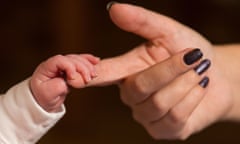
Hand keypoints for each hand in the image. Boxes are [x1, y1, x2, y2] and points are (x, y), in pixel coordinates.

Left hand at [30, 54, 98, 111]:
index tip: (73, 78)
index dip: (69, 67)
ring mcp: (63, 64)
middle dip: (82, 68)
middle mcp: (55, 63)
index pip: (60, 60)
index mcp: (47, 67)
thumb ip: (58, 85)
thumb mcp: (48, 94)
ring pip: (78, 59)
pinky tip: (97, 61)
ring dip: (88, 65)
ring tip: (94, 74)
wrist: (43, 100)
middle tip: (88, 79)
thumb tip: (71, 80)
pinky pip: (80, 61)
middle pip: (71, 59)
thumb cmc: (44, 97)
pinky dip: (89, 61)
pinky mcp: (70, 68)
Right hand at [88, 3, 232, 139]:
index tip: (73, 78)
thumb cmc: (189, 52)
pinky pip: (175, 117)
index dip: (89, 76)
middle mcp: (132, 95)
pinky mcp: (163, 130)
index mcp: (128, 70)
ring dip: (185, 83)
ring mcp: (146, 115)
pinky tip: (199, 88)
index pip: (103, 74)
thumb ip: (141, 22)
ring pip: (158, 103)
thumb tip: (113, 8)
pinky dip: (193, 98)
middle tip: (192, 56)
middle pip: (139, 87)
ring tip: (198, 72)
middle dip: (170, 69)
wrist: (216, 75)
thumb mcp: (167, 32)